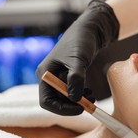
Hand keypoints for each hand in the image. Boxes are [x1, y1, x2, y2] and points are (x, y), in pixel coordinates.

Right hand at [36, 0, 118, 114]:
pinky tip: (90, 92)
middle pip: (55, 101)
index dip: (62, 108)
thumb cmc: (81, 41)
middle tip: (89, 104)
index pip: (46, 101)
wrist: (90, 29)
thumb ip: (75, 79)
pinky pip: (71, 91)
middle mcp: (49, 76)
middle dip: (72, 105)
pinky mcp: (68, 75)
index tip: (79, 108)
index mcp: (45, 73)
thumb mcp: (78, 60)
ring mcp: (58, 76)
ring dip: (77, 100)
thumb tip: (74, 98)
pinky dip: (80, 94)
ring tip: (92, 96)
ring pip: (65, 97)